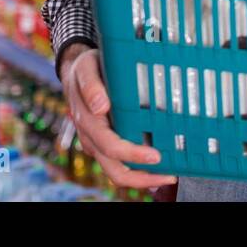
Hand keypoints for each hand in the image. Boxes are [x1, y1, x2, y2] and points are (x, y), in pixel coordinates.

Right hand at [60, 43, 177, 189]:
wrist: (77, 72)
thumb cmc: (86, 70)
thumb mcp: (86, 69)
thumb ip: (91, 86)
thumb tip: (100, 106)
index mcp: (88, 121)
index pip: (110, 146)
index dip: (132, 154)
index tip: (155, 156)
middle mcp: (91, 137)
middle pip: (114, 169)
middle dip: (142, 177)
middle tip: (169, 175)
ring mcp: (97, 143)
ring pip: (117, 171)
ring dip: (142, 178)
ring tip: (168, 175)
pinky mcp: (105, 143)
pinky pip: (119, 163)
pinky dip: (137, 170)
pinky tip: (157, 168)